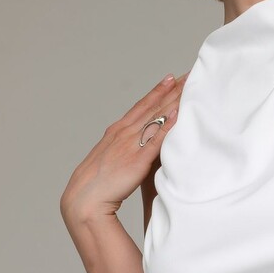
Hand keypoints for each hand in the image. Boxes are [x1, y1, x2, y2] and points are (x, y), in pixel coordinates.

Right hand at [60, 72, 188, 226]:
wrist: (84, 199)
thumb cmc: (98, 183)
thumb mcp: (112, 158)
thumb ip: (126, 149)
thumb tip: (139, 147)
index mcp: (117, 131)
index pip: (141, 105)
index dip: (157, 91)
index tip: (171, 78)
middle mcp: (124, 132)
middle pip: (153, 106)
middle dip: (172, 89)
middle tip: (189, 74)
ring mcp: (130, 144)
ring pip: (156, 117)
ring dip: (174, 101)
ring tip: (189, 86)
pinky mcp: (137, 160)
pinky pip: (156, 139)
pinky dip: (168, 125)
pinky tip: (179, 113)